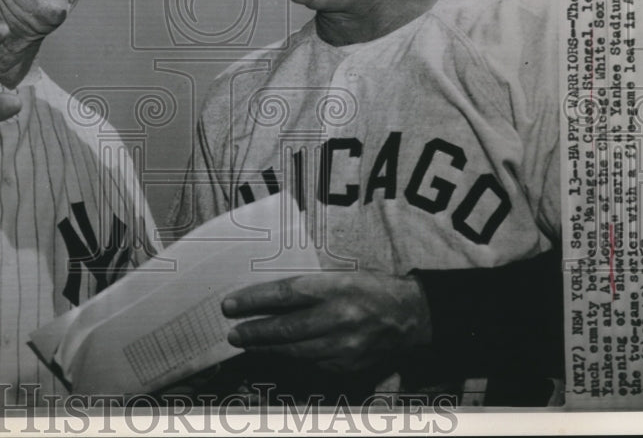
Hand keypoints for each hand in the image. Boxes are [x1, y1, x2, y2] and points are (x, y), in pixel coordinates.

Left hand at [222, 271, 432, 373]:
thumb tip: (270, 296)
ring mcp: (345, 347)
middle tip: (232, 332)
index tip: (231, 304)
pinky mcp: (349, 367)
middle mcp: (340, 318)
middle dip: (254, 331)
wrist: (411, 316)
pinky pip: (311, 365)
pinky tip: (275, 355)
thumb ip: (309, 286)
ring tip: (247, 343)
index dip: (254, 300)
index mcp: (337, 288)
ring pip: (295, 351)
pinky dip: (290, 360)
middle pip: (286, 328)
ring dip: (267, 349)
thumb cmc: (372, 288)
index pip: (285, 294)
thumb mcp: (342, 275)